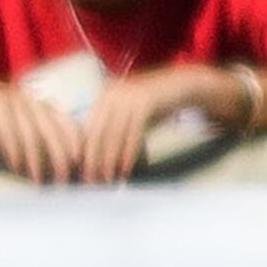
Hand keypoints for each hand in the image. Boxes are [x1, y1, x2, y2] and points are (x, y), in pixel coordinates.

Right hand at [0, 78, 88, 184]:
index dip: (74, 142)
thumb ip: (23, 141)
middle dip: (60, 155)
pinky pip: (9, 131)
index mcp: (37, 102)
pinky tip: (15, 167)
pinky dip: (13, 150)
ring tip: (37, 180)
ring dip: (36, 159)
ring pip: (32, 133)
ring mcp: (12, 101)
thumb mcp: (7, 128)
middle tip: (63, 178)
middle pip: (52, 129)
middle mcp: (29, 99)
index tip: (78, 164)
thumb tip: (36, 165)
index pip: (65, 121)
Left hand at [74, 65, 232, 182]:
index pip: (88, 130)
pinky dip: (127, 154)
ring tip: (108, 179)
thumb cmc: (153, 106)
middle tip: (92, 181)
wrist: (183, 85)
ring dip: (109, 161)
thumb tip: (97, 160)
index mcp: (103, 99)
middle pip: (97, 134)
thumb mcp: (128, 117)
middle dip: (93, 160)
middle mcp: (111, 96)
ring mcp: (128, 97)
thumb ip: (113, 133)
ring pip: (113, 136)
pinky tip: (124, 169)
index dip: (84, 154)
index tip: (82, 173)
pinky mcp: (144, 102)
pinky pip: (132, 134)